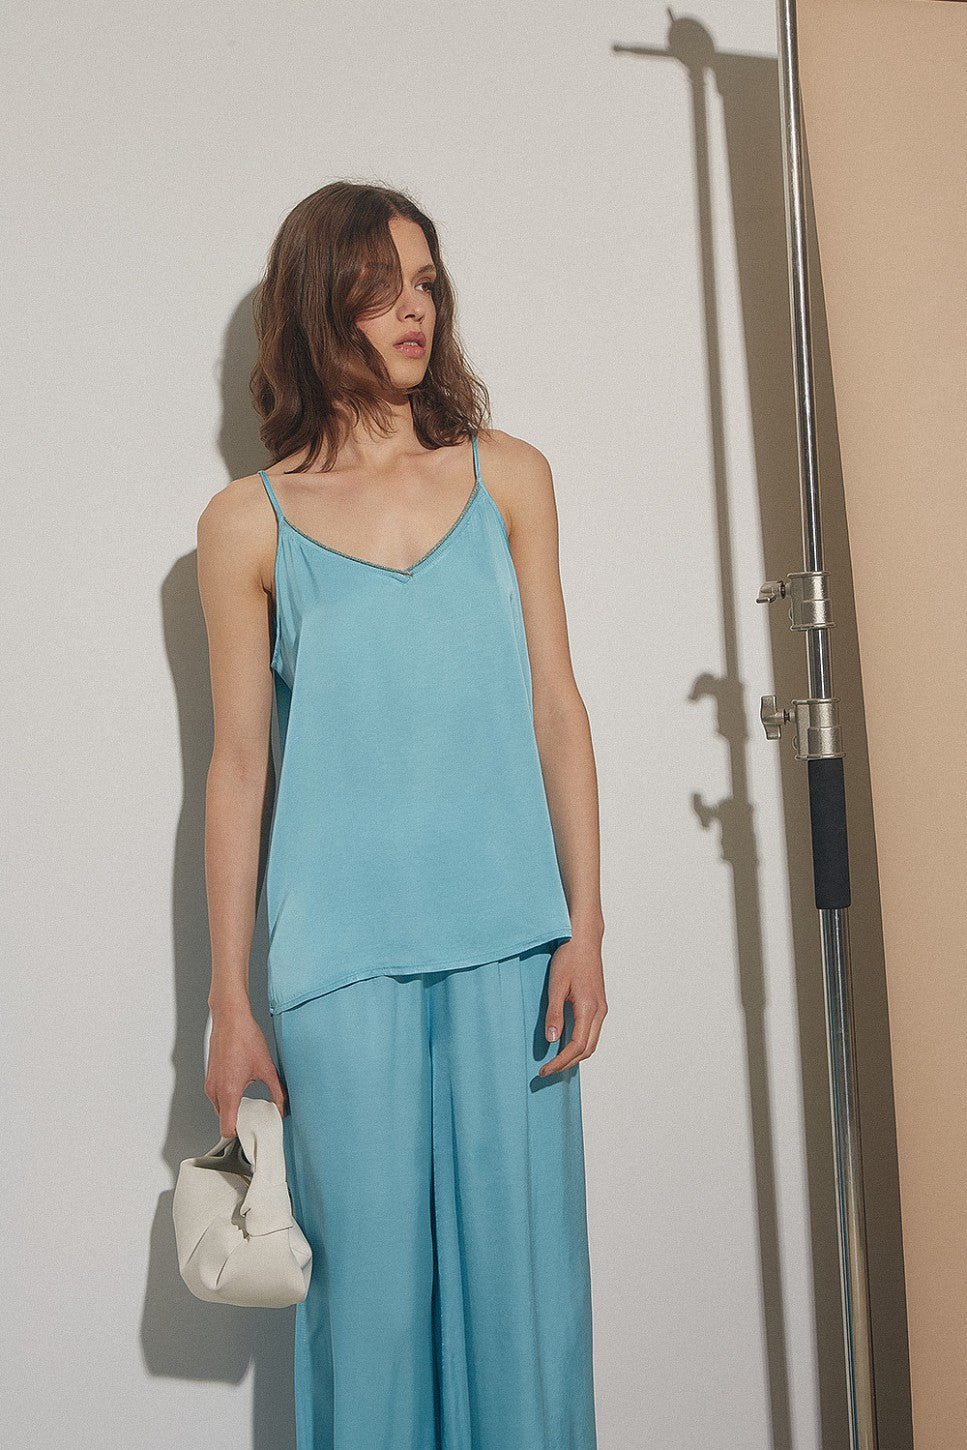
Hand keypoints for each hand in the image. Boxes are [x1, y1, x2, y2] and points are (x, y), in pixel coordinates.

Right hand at [204, 1005, 287, 1136]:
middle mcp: (215, 1090)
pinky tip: (243, 1086)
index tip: (253, 1132)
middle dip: (239, 1121)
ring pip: (220, 1108)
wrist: (230, 1018)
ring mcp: (210, 1083)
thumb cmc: (245, 1038)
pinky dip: (229, 1098)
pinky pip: (218, 1096)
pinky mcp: (210, 1076)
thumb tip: (283, 1107)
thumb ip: (277, 1091)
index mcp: (229, 1092)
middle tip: (257, 1117)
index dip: (240, 1134)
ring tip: (251, 1100)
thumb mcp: (266, 1067)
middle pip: (224, 1120)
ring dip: (234, 1108)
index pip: (227, 1129)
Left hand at [538, 935, 607, 1076]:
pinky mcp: (598, 1004)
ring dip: (574, 1055)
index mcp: (589, 1009)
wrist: (584, 940)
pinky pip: (591, 1032)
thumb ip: (554, 1014)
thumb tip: (552, 1040)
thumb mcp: (556, 986)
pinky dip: (579, 1043)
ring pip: (591, 1042)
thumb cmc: (569, 958)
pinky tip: (565, 1043)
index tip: (545, 1070)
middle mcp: (599, 1012)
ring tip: (555, 1061)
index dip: (561, 1061)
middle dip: (567, 1063)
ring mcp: (601, 1008)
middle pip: (587, 1049)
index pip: (577, 1046)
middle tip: (547, 1070)